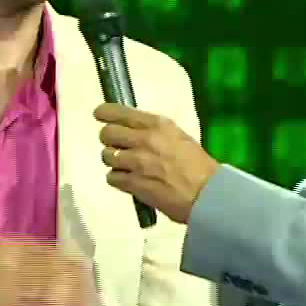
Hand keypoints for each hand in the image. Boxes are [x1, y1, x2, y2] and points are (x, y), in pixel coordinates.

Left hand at [94, 103, 220, 223]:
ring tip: (126, 166)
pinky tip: (128, 181)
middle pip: (107, 133)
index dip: (106, 112)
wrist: (206, 193)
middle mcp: (144, 139)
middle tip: (116, 146)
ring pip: (107, 156)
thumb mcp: (178, 137)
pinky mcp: (132, 183)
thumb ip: (155, 133)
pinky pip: (111, 177)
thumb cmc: (198, 165)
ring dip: (113, 161)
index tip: (98, 113)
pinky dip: (117, 179)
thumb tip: (135, 131)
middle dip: (109, 139)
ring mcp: (136, 162)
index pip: (121, 112)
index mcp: (158, 125)